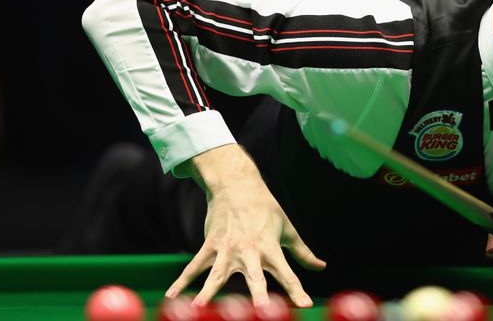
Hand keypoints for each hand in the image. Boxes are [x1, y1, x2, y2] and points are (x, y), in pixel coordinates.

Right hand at [165, 144, 325, 306]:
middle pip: (255, 277)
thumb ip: (303, 252)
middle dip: (257, 294)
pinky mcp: (210, 246)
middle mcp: (249, 251)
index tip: (305, 305)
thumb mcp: (288, 228)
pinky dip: (183, 281)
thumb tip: (321, 266)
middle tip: (260, 310)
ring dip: (208, 293)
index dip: (296, 290)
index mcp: (271, 248)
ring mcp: (227, 250)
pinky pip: (195, 266)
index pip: (287, 273)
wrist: (236, 185)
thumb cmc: (266, 209)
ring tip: (197, 310)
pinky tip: (172, 296)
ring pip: (217, 275)